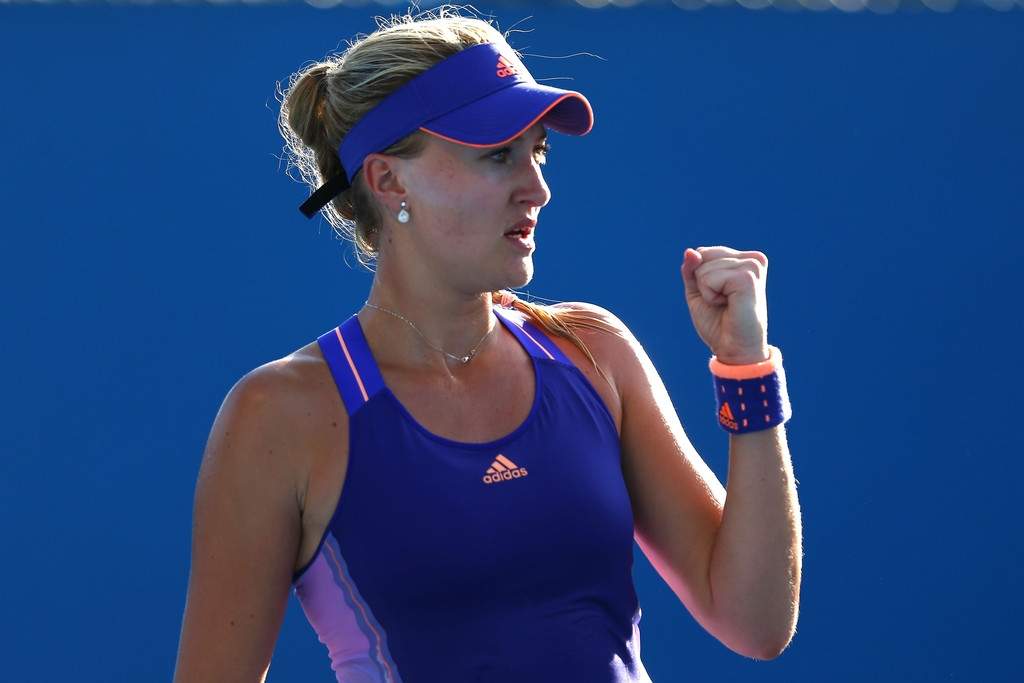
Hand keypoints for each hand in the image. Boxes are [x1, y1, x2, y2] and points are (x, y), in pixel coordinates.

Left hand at [680, 246, 769, 364]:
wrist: (734, 350)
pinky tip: (729, 305)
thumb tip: (690, 251)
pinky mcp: (748, 278)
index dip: (699, 278)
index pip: (703, 252)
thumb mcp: (698, 291)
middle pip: (702, 256)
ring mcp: (752, 267)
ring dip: (707, 292)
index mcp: (745, 259)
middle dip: (702, 283)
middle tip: (722, 303)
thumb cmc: (718, 323)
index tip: (719, 296)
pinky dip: (710, 296)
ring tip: (727, 305)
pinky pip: (708, 279)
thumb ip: (692, 270)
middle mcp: (753, 259)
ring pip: (703, 268)